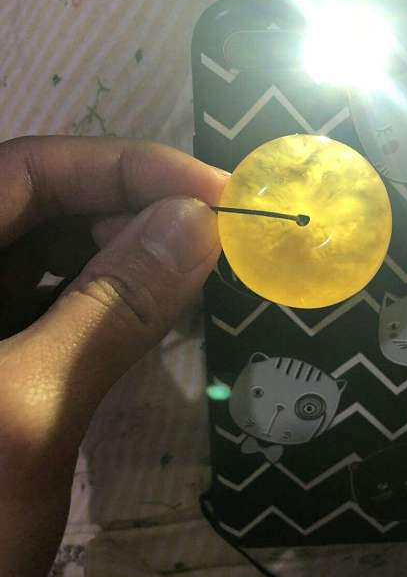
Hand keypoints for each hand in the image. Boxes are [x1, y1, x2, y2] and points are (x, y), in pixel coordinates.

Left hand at [0, 136, 226, 576]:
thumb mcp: (29, 411)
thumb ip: (114, 306)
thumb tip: (197, 221)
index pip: (24, 169)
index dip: (123, 165)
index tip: (212, 189)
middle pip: (37, 205)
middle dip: (127, 209)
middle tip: (208, 234)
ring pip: (47, 254)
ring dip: (120, 253)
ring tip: (187, 265)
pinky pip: (50, 303)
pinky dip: (103, 299)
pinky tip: (148, 308)